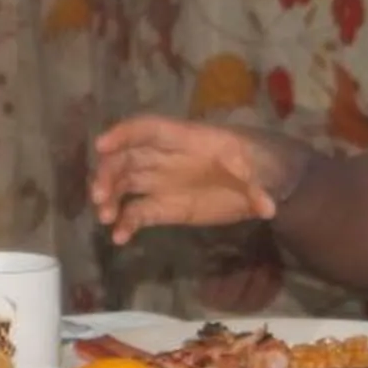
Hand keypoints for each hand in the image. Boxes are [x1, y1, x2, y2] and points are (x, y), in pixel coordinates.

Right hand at [90, 116, 315, 243]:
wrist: (267, 183)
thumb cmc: (263, 165)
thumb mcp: (265, 171)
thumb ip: (261, 187)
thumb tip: (267, 207)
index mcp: (189, 140)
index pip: (149, 129)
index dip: (124, 134)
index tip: (101, 146)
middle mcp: (168, 158)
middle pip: (128, 157)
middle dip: (109, 172)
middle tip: (99, 196)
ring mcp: (165, 183)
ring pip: (127, 183)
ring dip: (111, 196)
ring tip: (105, 217)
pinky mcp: (167, 207)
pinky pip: (139, 212)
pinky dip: (126, 223)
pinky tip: (120, 238)